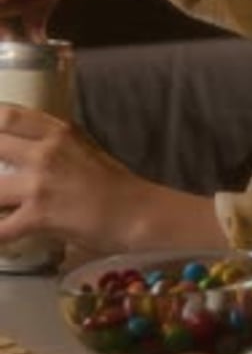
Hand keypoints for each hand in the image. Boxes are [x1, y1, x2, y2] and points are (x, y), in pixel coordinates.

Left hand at [0, 105, 224, 253]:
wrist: (136, 212)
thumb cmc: (114, 184)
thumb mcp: (83, 147)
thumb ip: (53, 143)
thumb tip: (26, 148)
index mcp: (57, 131)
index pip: (7, 116)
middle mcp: (46, 151)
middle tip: (1, 179)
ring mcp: (41, 182)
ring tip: (1, 207)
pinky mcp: (39, 214)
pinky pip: (0, 229)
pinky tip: (0, 237)